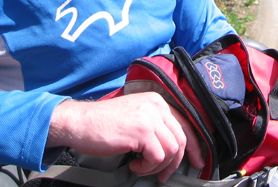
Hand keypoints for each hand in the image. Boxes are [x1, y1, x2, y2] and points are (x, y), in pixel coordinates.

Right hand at [48, 92, 204, 182]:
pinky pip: (157, 157)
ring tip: (142, 167)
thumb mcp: (136, 116)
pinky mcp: (142, 132)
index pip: (185, 124)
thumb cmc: (103, 123)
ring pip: (171, 150)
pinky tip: (134, 165)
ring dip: (158, 166)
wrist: (80, 122)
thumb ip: (155, 125)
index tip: (197, 160)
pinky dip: (147, 167)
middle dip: (176, 162)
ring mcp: (150, 118)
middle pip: (181, 139)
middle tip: (164, 175)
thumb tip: (172, 148)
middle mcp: (157, 106)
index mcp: (157, 102)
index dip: (194, 146)